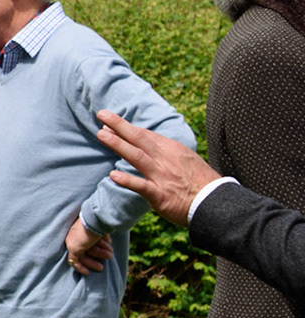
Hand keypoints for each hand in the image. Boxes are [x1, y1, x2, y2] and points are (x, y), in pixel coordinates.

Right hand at [64, 216, 112, 274]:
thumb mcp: (75, 248)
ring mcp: (87, 232)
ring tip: (111, 253)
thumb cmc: (84, 234)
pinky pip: (100, 238)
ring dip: (103, 251)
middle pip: (87, 252)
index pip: (74, 258)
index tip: (88, 273)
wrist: (96, 219)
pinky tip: (109, 244)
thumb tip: (73, 262)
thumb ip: (73, 257)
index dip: (80, 267)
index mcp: (71, 242)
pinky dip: (104, 243)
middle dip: (96, 258)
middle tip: (104, 263)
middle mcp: (78, 237)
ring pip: (95, 246)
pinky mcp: (96, 228)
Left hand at [96, 108, 215, 228]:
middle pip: (139, 139)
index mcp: (172, 150)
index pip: (145, 135)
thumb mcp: (186, 159)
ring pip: (137, 156)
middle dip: (119, 126)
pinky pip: (141, 186)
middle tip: (101, 114)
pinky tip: (113, 175)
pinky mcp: (160, 195)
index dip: (126, 127)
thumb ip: (166, 152)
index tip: (109, 120)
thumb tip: (148, 143)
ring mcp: (162, 176)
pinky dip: (127, 180)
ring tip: (101, 134)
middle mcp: (165, 159)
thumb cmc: (200, 182)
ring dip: (118, 144)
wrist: (216, 203)